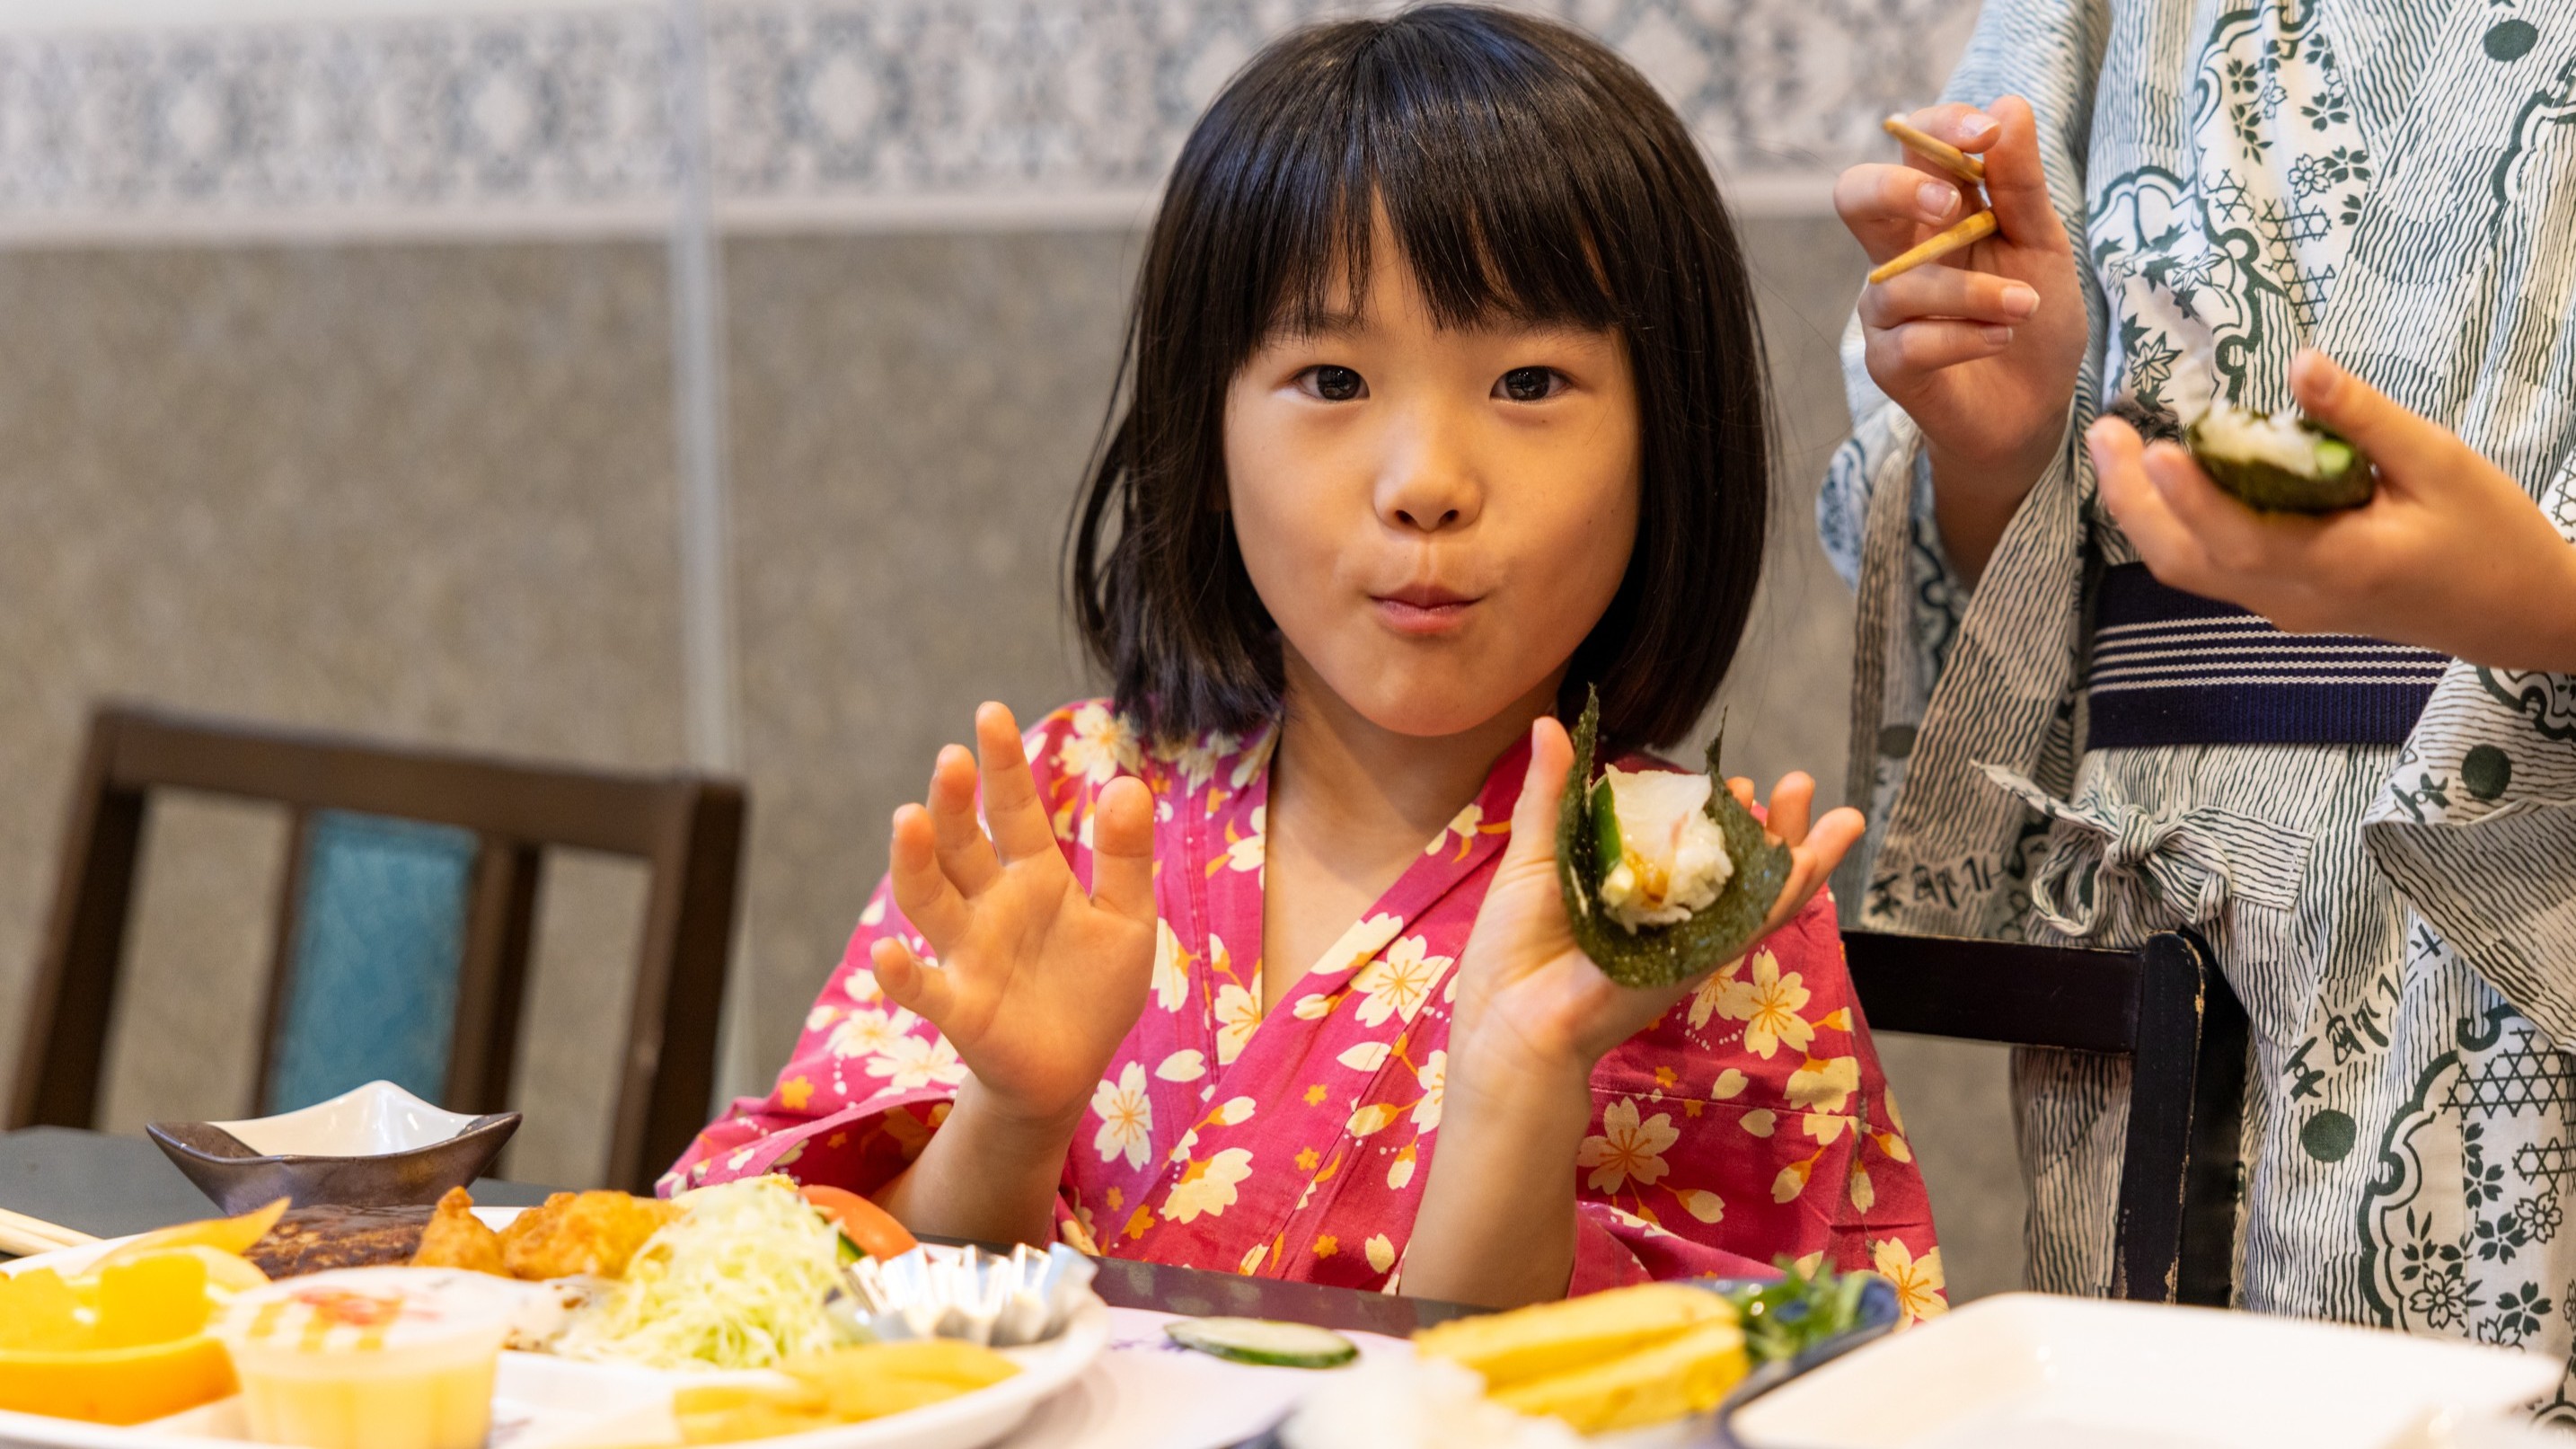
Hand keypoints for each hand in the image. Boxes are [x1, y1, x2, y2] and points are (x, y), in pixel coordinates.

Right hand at [869, 703, 1157, 1128]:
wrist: (1073, 1070)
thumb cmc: (1094, 988)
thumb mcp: (1127, 919)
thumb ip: (1124, 857)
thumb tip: (1128, 783)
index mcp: (1033, 875)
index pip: (1013, 809)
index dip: (1002, 764)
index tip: (990, 713)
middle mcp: (989, 904)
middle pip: (962, 844)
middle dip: (955, 801)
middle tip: (952, 759)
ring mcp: (968, 954)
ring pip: (929, 900)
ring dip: (915, 862)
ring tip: (909, 818)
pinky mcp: (960, 1007)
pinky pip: (924, 988)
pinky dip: (902, 973)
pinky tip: (888, 951)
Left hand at [1448, 719, 1866, 1084]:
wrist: (1510, 1018)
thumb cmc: (1513, 946)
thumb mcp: (1537, 854)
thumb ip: (1554, 794)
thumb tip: (1549, 722)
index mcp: (1635, 881)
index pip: (1693, 839)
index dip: (1721, 810)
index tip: (1735, 780)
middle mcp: (1670, 910)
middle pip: (1740, 864)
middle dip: (1780, 827)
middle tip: (1800, 785)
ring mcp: (1688, 937)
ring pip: (1760, 894)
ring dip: (1802, 857)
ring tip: (1843, 819)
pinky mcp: (1696, 963)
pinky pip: (1748, 929)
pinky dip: (1783, 899)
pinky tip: (1811, 870)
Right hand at [1834, 97, 2087, 579]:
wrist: (2036, 410)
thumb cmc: (2036, 321)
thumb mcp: (2043, 243)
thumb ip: (2021, 184)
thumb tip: (2007, 106)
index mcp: (1935, 212)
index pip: (1912, 148)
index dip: (1937, 129)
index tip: (1984, 132)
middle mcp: (1896, 253)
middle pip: (1854, 195)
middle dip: (1898, 190)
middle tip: (1951, 206)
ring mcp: (1885, 309)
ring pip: (1903, 282)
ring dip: (1976, 292)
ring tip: (2025, 306)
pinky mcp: (1887, 363)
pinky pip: (1913, 340)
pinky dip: (1967, 335)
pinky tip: (2002, 338)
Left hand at [2091, 349, 2575, 671]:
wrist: (2512, 612)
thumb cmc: (2486, 532)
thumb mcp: (2439, 462)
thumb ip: (2363, 418)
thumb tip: (2298, 362)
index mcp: (2340, 566)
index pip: (2244, 541)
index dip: (2194, 499)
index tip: (2156, 448)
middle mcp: (2295, 597)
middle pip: (2188, 562)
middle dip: (2135, 500)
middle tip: (2104, 431)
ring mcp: (2282, 606)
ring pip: (2190, 568)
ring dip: (2145, 511)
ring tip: (2118, 446)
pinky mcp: (2282, 599)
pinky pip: (2210, 566)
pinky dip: (2176, 523)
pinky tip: (2164, 476)